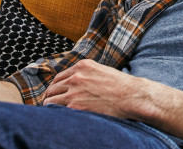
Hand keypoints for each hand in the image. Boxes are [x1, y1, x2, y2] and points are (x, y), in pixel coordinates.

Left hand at [42, 59, 156, 119]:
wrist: (132, 97)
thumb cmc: (122, 87)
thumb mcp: (103, 71)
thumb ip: (88, 74)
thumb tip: (77, 83)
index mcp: (83, 66)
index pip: (60, 76)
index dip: (56, 86)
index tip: (55, 93)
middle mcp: (76, 76)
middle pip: (53, 87)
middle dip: (51, 96)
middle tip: (50, 104)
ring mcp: (74, 91)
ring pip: (51, 99)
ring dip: (50, 105)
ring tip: (51, 113)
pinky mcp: (75, 105)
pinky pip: (56, 109)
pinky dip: (54, 113)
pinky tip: (57, 117)